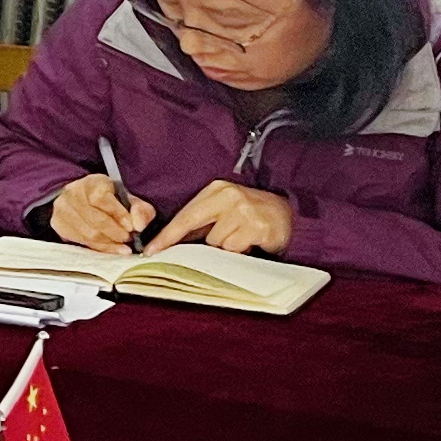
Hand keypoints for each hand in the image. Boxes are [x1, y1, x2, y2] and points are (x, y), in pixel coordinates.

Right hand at [46, 173, 154, 251]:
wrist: (85, 200)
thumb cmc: (112, 201)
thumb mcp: (130, 200)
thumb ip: (141, 211)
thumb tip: (139, 226)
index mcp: (92, 182)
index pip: (100, 199)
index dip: (117, 214)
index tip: (131, 227)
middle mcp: (73, 192)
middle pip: (94, 219)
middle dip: (115, 233)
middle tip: (128, 239)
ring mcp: (62, 208)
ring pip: (87, 233)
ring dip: (108, 243)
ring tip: (122, 245)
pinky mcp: (58, 223)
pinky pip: (80, 241)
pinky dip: (99, 248)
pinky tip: (110, 247)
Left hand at [144, 178, 293, 257]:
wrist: (288, 213)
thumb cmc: (250, 213)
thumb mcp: (224, 209)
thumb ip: (201, 222)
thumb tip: (172, 241)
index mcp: (216, 189)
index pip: (185, 215)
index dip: (167, 235)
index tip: (151, 250)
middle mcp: (229, 197)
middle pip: (199, 230)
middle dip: (199, 242)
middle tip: (210, 244)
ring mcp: (245, 211)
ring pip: (217, 243)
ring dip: (226, 247)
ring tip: (241, 237)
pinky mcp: (258, 227)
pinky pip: (236, 249)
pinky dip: (241, 251)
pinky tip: (251, 241)